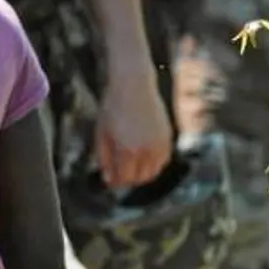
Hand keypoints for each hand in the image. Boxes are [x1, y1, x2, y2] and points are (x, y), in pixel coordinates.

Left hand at [96, 65, 172, 189]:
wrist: (133, 86)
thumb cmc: (113, 107)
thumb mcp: (101, 133)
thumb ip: (104, 158)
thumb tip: (107, 178)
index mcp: (127, 150)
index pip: (124, 179)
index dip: (116, 182)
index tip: (111, 180)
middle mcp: (146, 150)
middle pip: (140, 178)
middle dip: (128, 179)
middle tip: (120, 174)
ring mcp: (159, 144)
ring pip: (154, 172)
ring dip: (142, 173)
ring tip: (131, 166)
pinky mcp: (168, 138)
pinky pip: (163, 160)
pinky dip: (154, 164)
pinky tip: (144, 157)